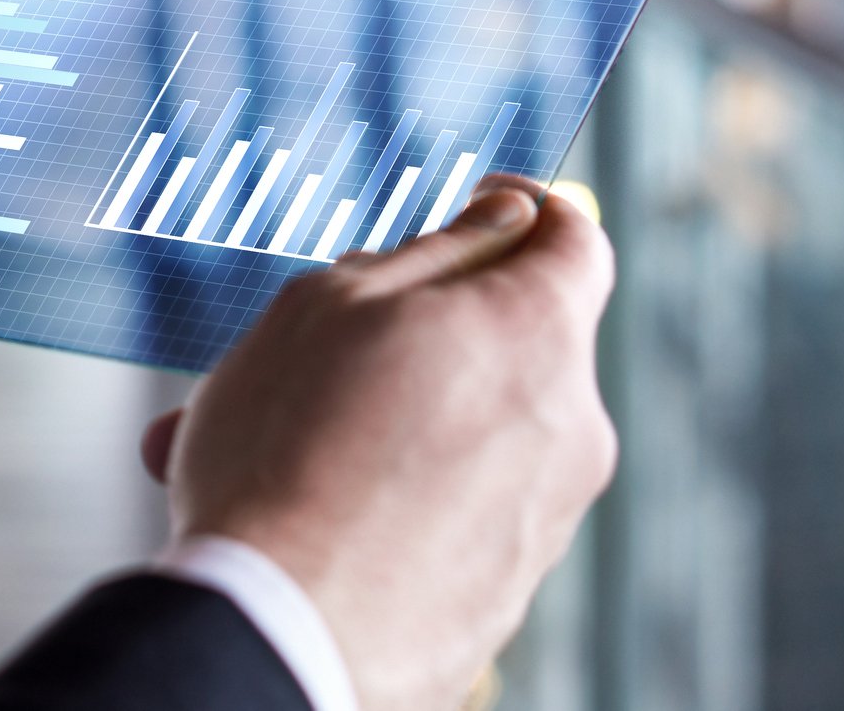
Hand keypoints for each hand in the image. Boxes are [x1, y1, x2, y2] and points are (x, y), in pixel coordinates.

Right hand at [140, 176, 616, 710]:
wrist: (278, 636)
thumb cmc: (288, 453)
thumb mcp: (333, 301)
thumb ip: (437, 249)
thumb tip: (507, 219)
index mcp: (537, 334)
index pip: (578, 238)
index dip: (525, 208)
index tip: (473, 206)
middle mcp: (569, 427)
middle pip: (514, 341)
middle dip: (422, 329)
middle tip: (319, 341)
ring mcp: (546, 521)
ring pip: (472, 430)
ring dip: (385, 417)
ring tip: (265, 439)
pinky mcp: (507, 594)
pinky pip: (456, 510)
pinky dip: (390, 492)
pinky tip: (293, 505)